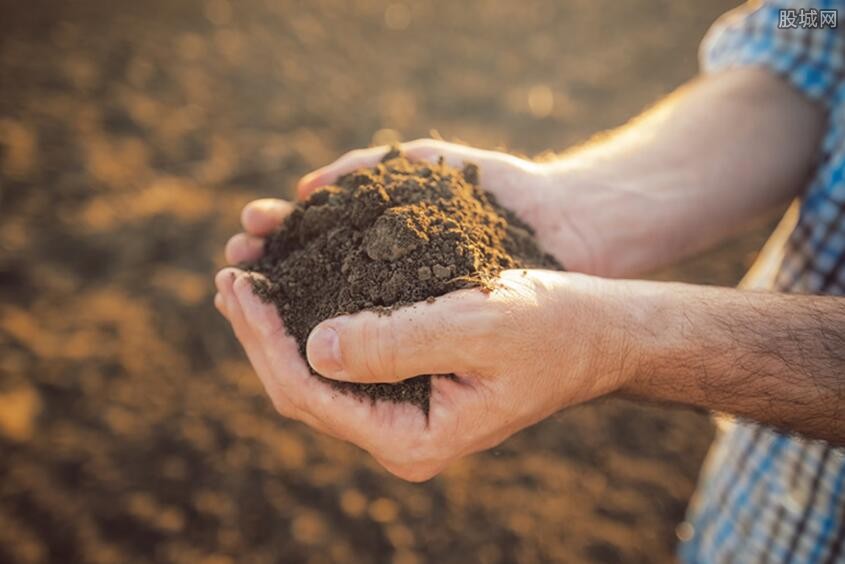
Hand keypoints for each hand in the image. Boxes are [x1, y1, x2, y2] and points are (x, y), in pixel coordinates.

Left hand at [216, 141, 633, 479]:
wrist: (595, 335)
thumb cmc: (550, 327)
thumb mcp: (476, 327)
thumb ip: (397, 343)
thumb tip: (316, 348)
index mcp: (413, 437)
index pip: (312, 393)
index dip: (266, 338)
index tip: (239, 283)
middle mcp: (400, 437)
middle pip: (303, 390)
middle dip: (259, 334)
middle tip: (229, 277)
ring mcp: (402, 415)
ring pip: (316, 378)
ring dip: (277, 330)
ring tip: (245, 283)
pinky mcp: (409, 388)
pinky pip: (342, 362)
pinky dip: (309, 325)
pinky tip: (291, 295)